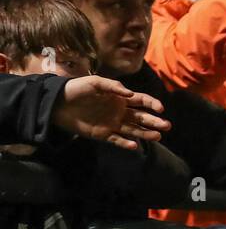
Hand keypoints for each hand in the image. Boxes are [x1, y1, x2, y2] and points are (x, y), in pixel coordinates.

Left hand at [52, 76, 168, 149]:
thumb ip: (113, 86)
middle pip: (141, 117)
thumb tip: (130, 95)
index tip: (160, 109)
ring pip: (133, 130)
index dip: (152, 104)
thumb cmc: (77, 89)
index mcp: (120, 98)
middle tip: (166, 126)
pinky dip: (126, 143)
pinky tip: (135, 145)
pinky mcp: (102, 134)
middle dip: (154, 121)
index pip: (141, 100)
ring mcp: (112, 123)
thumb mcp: (95, 82)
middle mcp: (119, 111)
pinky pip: (117, 140)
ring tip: (158, 137)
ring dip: (146, 133)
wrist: (56, 104)